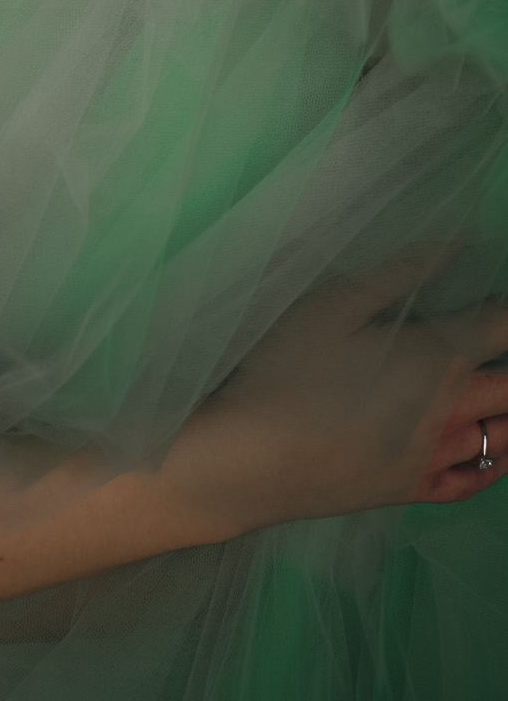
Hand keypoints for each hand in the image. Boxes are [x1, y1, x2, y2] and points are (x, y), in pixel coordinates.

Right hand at [164, 260, 507, 536]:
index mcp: (438, 358)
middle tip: (491, 343)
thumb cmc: (288, 372)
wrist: (253, 458)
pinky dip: (500, 461)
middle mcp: (452, 410)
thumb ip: (402, 272)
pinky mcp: (415, 490)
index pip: (502, 328)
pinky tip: (497, 447)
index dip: (504, 312)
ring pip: (506, 435)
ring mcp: (436, 456)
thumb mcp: (335, 303)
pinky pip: (478, 481)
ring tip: (494, 385)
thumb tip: (457, 246)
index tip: (494, 303)